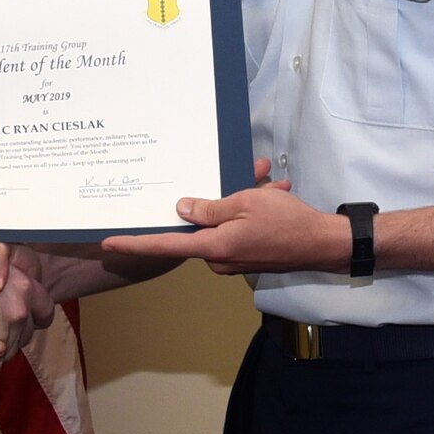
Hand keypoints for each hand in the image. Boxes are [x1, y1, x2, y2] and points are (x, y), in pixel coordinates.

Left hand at [102, 161, 329, 276]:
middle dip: (214, 199)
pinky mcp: (248, 256)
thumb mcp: (246, 202)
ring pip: (222, 225)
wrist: (324, 244)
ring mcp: (235, 260)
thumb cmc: (286, 222)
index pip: (165, 246)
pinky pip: (238, 230)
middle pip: (199, 229)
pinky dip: (251, 210)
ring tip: (266, 179)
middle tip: (246, 173)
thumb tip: (181, 210)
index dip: (136, 243)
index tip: (110, 242)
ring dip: (240, 201)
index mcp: (214, 247)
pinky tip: (271, 192)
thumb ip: (210, 208)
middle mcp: (219, 259)